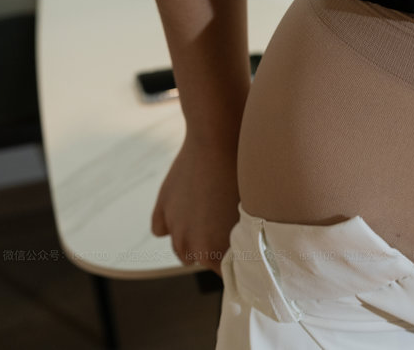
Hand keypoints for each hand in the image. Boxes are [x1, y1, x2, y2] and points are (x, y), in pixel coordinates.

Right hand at [151, 133, 239, 275]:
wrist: (219, 141)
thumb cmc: (244, 176)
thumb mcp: (251, 213)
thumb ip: (243, 238)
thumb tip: (248, 251)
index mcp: (214, 250)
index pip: (224, 272)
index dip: (236, 262)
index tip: (244, 255)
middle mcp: (190, 243)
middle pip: (200, 260)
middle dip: (214, 250)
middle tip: (230, 229)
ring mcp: (174, 225)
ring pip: (181, 247)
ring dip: (193, 239)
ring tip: (211, 218)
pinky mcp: (162, 207)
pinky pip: (161, 229)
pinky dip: (172, 224)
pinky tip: (187, 212)